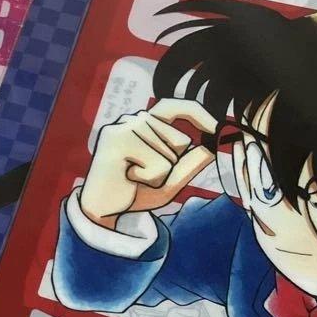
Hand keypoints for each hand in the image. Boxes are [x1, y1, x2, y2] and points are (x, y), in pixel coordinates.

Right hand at [78, 99, 216, 228]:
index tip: (216, 128)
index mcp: (143, 122)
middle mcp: (133, 120)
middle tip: (143, 176)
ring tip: (134, 178)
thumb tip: (213, 148)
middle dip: (171, 166)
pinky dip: (150, 180)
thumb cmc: (134, 191)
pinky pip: (158, 165)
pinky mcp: (118, 142)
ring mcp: (124, 128)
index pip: (174, 107)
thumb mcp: (170, 180)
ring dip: (159, 176)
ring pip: (170, 155)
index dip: (198, 115)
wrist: (100, 209)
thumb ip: (191, 165)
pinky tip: (128, 180)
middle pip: (181, 140)